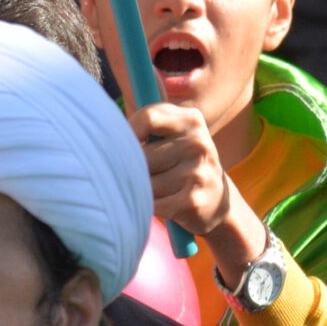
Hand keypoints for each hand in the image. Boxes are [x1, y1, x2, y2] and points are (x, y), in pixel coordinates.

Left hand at [127, 101, 261, 275]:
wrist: (218, 201)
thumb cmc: (182, 163)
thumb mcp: (175, 134)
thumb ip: (149, 124)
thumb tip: (108, 132)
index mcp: (192, 120)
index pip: (147, 118)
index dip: (128, 133)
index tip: (124, 144)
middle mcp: (198, 144)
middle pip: (142, 155)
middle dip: (137, 168)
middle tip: (151, 173)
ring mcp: (197, 173)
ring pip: (145, 182)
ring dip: (144, 189)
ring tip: (161, 189)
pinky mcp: (192, 201)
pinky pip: (152, 204)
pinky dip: (150, 207)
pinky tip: (165, 204)